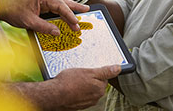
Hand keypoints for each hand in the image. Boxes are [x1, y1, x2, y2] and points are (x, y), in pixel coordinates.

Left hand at [0, 0, 88, 34]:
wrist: (2, 7)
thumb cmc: (13, 12)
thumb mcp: (29, 21)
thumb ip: (44, 27)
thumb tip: (58, 33)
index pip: (59, 5)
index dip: (69, 15)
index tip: (76, 23)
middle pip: (63, 1)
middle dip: (75, 6)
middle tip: (87, 9)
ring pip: (59, 3)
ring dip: (70, 8)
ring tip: (82, 11)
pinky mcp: (40, 3)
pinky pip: (54, 6)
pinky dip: (62, 10)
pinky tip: (67, 14)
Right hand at [6, 64, 121, 110]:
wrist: (54, 95)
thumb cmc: (69, 82)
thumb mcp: (88, 72)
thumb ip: (104, 71)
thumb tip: (118, 68)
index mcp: (99, 89)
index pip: (103, 78)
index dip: (96, 71)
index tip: (90, 69)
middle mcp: (95, 98)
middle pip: (96, 84)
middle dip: (89, 78)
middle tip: (79, 73)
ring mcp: (86, 102)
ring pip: (88, 89)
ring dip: (82, 84)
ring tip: (73, 79)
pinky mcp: (78, 104)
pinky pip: (80, 95)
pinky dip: (77, 90)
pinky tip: (70, 86)